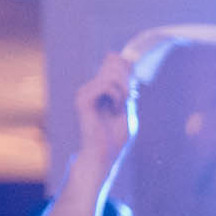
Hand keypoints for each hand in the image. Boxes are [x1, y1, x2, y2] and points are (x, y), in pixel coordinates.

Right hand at [74, 52, 137, 172]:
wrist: (104, 153)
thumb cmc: (115, 136)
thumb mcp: (126, 106)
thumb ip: (126, 87)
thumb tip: (127, 62)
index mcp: (99, 90)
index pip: (111, 62)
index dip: (124, 64)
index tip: (132, 81)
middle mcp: (90, 88)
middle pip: (112, 65)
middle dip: (127, 81)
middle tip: (128, 100)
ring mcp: (85, 93)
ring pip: (111, 75)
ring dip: (123, 91)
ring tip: (121, 107)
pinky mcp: (83, 99)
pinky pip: (105, 85)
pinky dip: (117, 96)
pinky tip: (116, 109)